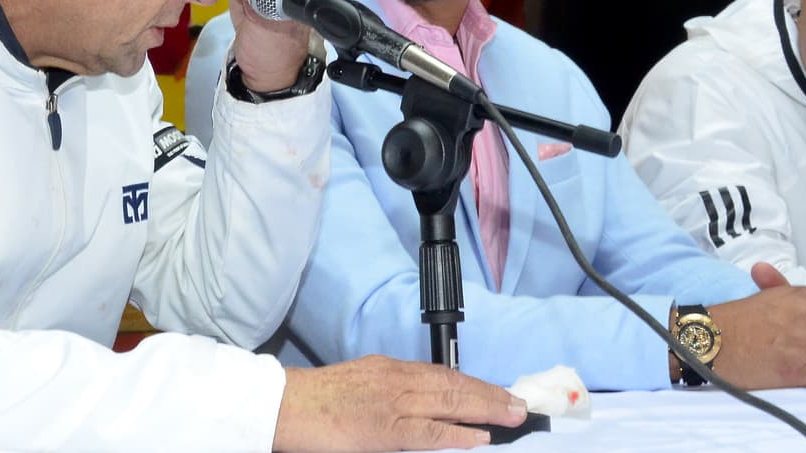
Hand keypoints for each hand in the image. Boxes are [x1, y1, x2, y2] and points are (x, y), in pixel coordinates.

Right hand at [273, 355, 526, 451]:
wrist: (286, 404)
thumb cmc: (317, 400)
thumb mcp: (361, 383)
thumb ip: (390, 391)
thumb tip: (420, 408)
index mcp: (390, 368)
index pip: (443, 373)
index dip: (474, 384)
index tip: (497, 392)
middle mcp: (397, 378)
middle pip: (454, 383)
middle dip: (490, 394)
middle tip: (519, 404)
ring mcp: (392, 401)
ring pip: (449, 401)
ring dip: (485, 408)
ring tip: (512, 416)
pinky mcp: (384, 427)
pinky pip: (428, 431)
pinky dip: (456, 433)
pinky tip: (479, 437)